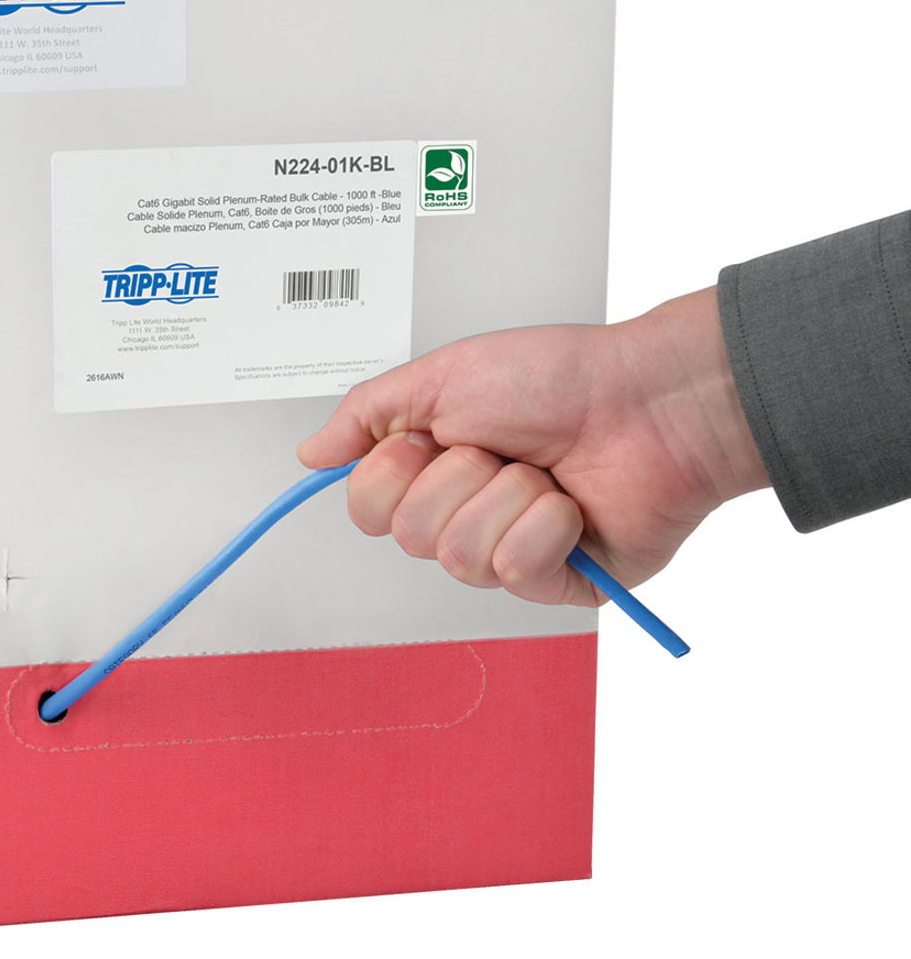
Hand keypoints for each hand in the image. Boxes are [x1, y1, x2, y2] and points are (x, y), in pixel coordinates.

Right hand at [297, 288, 768, 605]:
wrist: (648, 401)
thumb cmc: (559, 378)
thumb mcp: (441, 376)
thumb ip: (365, 414)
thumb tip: (310, 455)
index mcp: (432, 469)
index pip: (365, 507)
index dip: (393, 471)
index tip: (430, 435)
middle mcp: (463, 514)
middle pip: (408, 535)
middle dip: (457, 477)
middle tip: (500, 446)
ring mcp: (508, 552)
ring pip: (459, 557)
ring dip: (506, 497)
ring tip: (544, 472)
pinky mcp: (555, 582)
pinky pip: (515, 571)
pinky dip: (546, 525)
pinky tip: (572, 504)